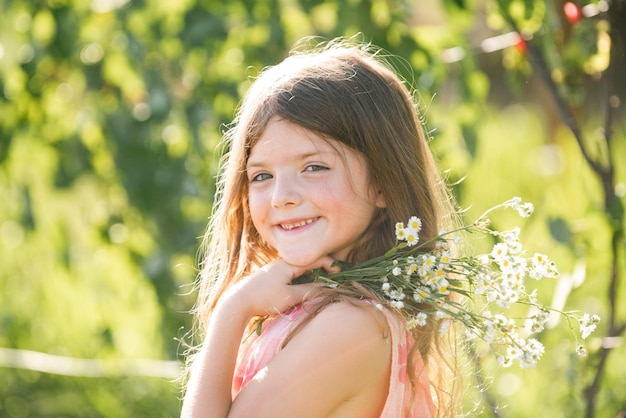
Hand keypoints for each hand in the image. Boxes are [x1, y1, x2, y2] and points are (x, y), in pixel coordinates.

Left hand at [222, 256, 338, 318]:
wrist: (237, 302)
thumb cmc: (264, 299)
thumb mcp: (290, 297)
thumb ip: (310, 290)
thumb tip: (327, 287)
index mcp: (289, 263)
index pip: (317, 258)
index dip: (332, 265)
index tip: (341, 275)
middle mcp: (283, 261)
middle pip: (310, 260)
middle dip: (324, 269)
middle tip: (335, 280)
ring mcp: (276, 267)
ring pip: (301, 267)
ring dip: (313, 274)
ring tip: (322, 286)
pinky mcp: (271, 275)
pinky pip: (293, 272)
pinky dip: (303, 278)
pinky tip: (305, 289)